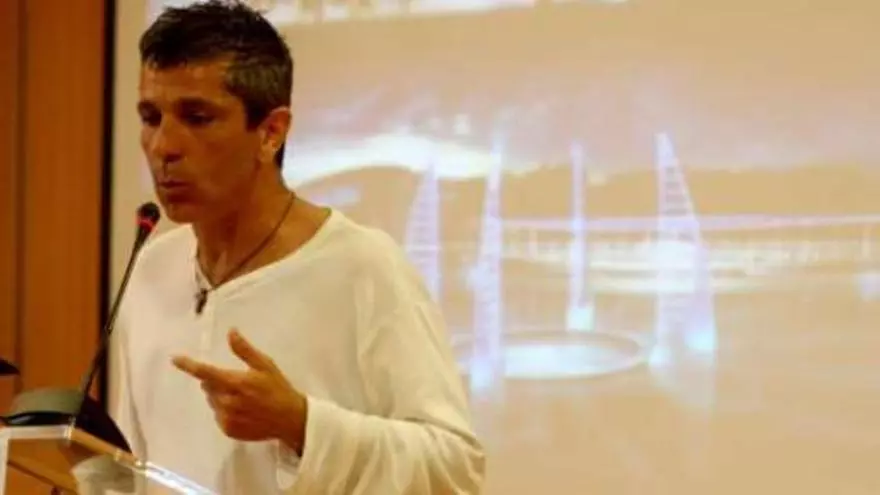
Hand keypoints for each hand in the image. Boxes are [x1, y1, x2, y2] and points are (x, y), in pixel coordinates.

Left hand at [171, 329, 306, 452]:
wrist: (290, 419)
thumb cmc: (278, 388)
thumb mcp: (266, 365)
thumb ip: (245, 350)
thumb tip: (231, 332)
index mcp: (235, 383)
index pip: (205, 372)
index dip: (188, 365)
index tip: (175, 359)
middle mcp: (227, 402)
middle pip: (207, 387)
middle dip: (215, 381)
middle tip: (236, 381)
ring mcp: (226, 418)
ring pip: (212, 401)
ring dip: (220, 396)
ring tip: (242, 397)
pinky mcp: (228, 430)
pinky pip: (217, 416)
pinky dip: (224, 410)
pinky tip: (242, 410)